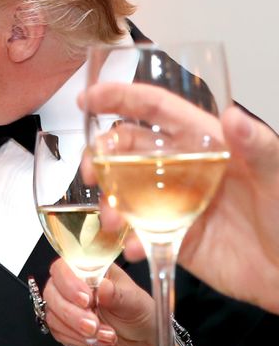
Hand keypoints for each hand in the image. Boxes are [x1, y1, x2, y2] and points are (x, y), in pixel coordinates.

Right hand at [42, 259, 157, 345]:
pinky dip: (75, 339)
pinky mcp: (66, 326)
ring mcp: (69, 307)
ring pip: (53, 314)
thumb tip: (102, 286)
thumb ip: (118, 294)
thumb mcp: (136, 302)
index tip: (86, 300)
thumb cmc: (142, 317)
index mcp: (92, 271)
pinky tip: (95, 341)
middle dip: (72, 312)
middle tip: (93, 324)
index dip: (68, 282)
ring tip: (102, 334)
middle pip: (52, 292)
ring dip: (76, 329)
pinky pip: (56, 331)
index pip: (64, 267)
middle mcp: (76, 286)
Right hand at [83, 85, 278, 313]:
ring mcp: (174, 202)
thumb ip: (258, 147)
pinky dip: (128, 239)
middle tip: (90, 172)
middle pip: (127, 148)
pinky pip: (137, 231)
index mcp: (207, 142)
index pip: (157, 110)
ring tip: (114, 221)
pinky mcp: (171, 234)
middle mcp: (184, 168)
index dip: (120, 98)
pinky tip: (137, 247)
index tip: (88, 98)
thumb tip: (234, 116)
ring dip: (108, 202)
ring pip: (123, 190)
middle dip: (100, 155)